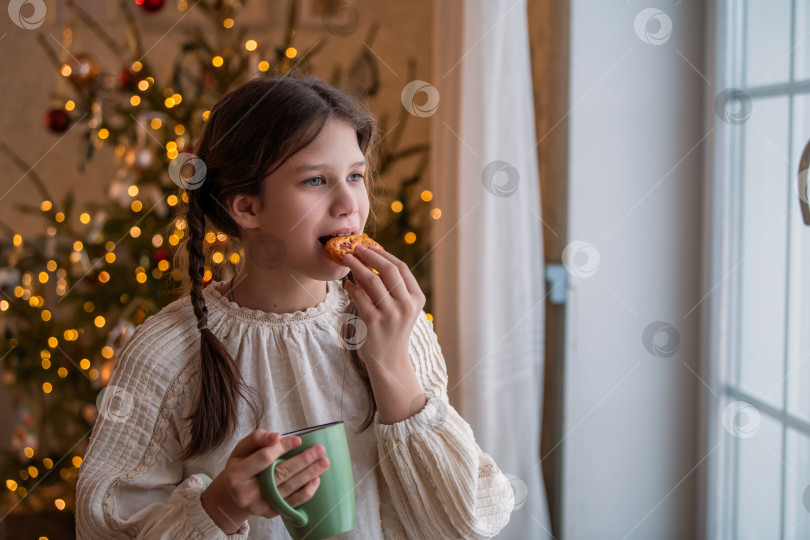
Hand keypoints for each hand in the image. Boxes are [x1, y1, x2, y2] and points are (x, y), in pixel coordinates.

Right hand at [202, 429, 329, 532]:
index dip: (282, 448)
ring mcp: (258, 506)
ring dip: (310, 474)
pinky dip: (306, 492)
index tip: (299, 440)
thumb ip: (257, 438)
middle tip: (320, 450)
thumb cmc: (241, 464)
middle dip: (303, 461)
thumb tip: (277, 437)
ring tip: (324, 462)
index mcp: (236, 475)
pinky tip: (316, 480)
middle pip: (280, 474)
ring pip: (289, 488)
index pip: (264, 459)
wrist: (234, 493)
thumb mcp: (242, 449)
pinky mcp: (269, 513)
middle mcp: (246, 494)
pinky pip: (291, 503)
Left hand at [343, 244, 425, 373]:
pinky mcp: (373, 321)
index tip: (370, 247)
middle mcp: (406, 305)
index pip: (401, 268)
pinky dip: (351, 286)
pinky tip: (347, 284)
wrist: (389, 360)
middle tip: (355, 248)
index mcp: (417, 299)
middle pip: (388, 270)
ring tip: (346, 260)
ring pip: (371, 280)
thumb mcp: (401, 308)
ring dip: (357, 266)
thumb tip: (369, 260)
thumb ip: (391, 287)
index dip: (384, 255)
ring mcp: (390, 313)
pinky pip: (359, 296)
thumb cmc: (393, 330)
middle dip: (370, 255)